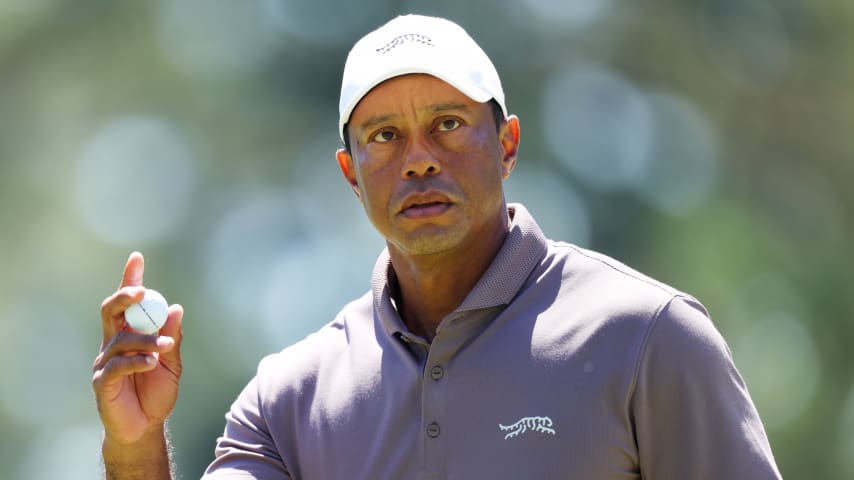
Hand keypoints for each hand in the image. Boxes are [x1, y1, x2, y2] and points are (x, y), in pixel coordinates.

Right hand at [92, 252, 183, 445]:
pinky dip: (137, 360)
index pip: (127, 303)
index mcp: (130, 334)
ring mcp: (105, 362)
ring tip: (165, 348)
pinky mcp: (102, 382)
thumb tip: (177, 309)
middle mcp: (113, 343)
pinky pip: (118, 365)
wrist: (144, 427)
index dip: (130, 279)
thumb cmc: (156, 393)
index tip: (137, 257)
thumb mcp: (172, 364)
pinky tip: (151, 363)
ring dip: (146, 340)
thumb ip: (172, 338)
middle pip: (111, 311)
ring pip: (122, 339)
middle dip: (124, 296)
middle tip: (140, 291)